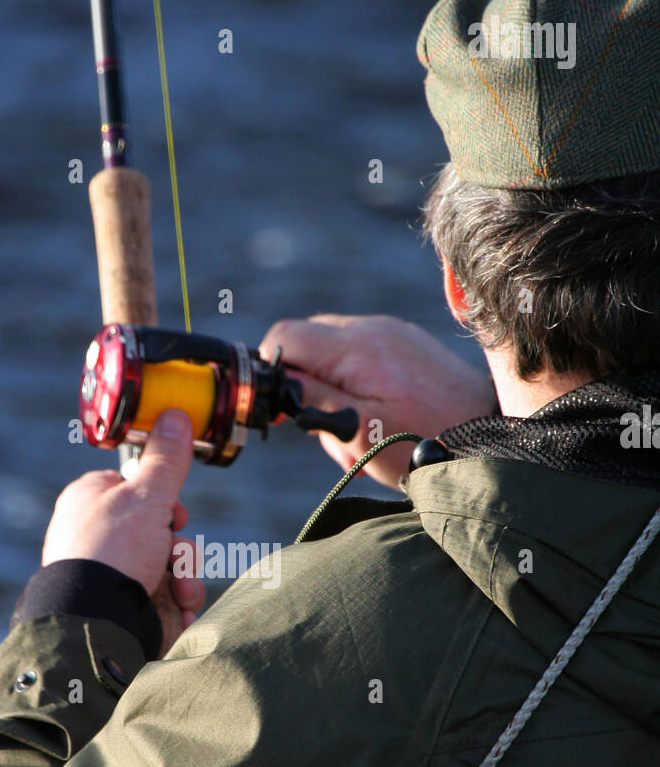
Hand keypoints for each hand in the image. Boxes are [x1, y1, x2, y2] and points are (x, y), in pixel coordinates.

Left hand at [42, 410, 205, 655]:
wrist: (97, 621)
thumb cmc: (111, 553)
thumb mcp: (144, 495)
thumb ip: (165, 458)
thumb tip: (175, 413)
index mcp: (93, 502)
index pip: (137, 489)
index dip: (163, 499)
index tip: (172, 509)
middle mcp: (101, 539)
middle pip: (162, 530)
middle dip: (180, 546)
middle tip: (171, 552)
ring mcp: (117, 577)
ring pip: (172, 566)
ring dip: (185, 577)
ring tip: (177, 590)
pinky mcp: (131, 609)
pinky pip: (169, 600)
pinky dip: (180, 605)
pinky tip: (177, 612)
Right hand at [259, 314, 495, 486]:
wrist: (492, 433)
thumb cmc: (426, 437)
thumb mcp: (360, 429)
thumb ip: (314, 398)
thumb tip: (275, 379)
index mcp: (355, 346)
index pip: (284, 336)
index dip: (275, 371)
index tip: (288, 407)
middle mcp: (371, 328)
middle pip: (307, 345)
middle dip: (307, 388)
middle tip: (333, 427)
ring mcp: (391, 333)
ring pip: (334, 355)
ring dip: (336, 393)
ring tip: (364, 429)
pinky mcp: (406, 344)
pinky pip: (364, 358)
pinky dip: (361, 388)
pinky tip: (383, 416)